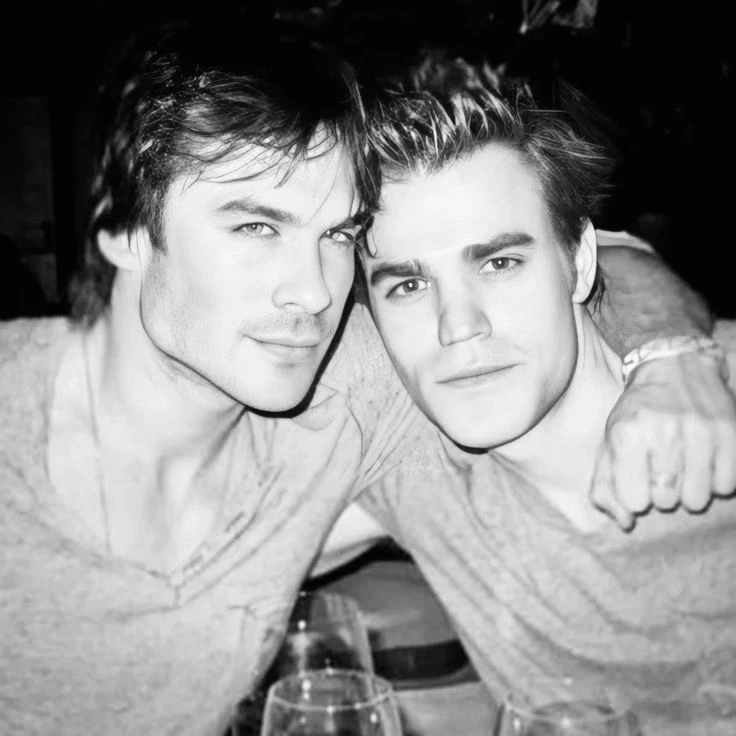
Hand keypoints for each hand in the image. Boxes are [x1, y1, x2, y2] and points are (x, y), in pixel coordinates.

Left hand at [590, 351, 735, 528]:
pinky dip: (716, 480)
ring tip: (683, 466)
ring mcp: (700, 432)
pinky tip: (704, 461)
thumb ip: (605, 486)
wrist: (673, 366)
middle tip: (662, 469)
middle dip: (662, 492)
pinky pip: (726, 485)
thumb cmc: (636, 412)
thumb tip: (626, 523)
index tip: (638, 479)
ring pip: (698, 499)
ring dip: (690, 490)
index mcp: (627, 434)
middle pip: (667, 501)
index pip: (634, 500)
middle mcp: (663, 432)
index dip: (636, 495)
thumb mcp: (609, 442)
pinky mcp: (730, 432)